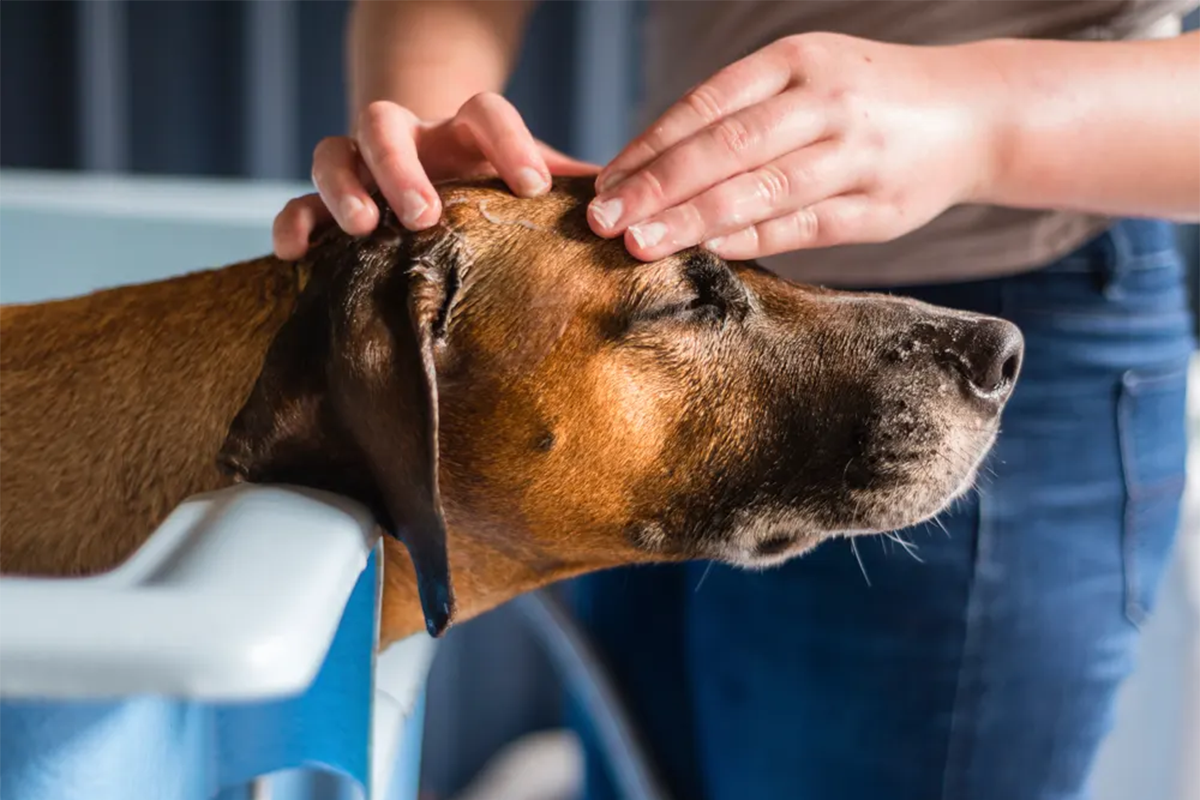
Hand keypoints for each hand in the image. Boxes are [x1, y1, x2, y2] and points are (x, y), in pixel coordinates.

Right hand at [273, 92, 598, 259]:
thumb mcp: (528, 183)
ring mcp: (361, 167)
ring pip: (333, 151)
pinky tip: (295, 253)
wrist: (433, 172)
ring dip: (344, 185)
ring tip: (362, 227)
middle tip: (425, 212)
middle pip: (387, 123)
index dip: (508, 142)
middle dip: (402, 165)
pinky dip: (293, 221)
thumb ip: (576, 191)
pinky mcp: (326, 201)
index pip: (483, 112)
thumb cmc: (491, 188)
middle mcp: (408, 141)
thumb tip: (639, 210)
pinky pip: (295, 201)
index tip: (534, 186)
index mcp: (462, 134)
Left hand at [587, 33, 1002, 260]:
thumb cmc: (867, 99)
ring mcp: (856, 155)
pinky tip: (707, 251)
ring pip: (761, 190)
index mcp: (798, 60)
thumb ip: (743, 112)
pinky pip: (803, 227)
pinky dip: (751, 241)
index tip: (604, 181)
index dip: (650, 145)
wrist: (974, 113)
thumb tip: (652, 164)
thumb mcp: (808, 76)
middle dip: (657, 187)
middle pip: (726, 148)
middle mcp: (826, 102)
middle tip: (602, 220)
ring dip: (692, 221)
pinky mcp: (879, 207)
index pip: (708, 105)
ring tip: (639, 244)